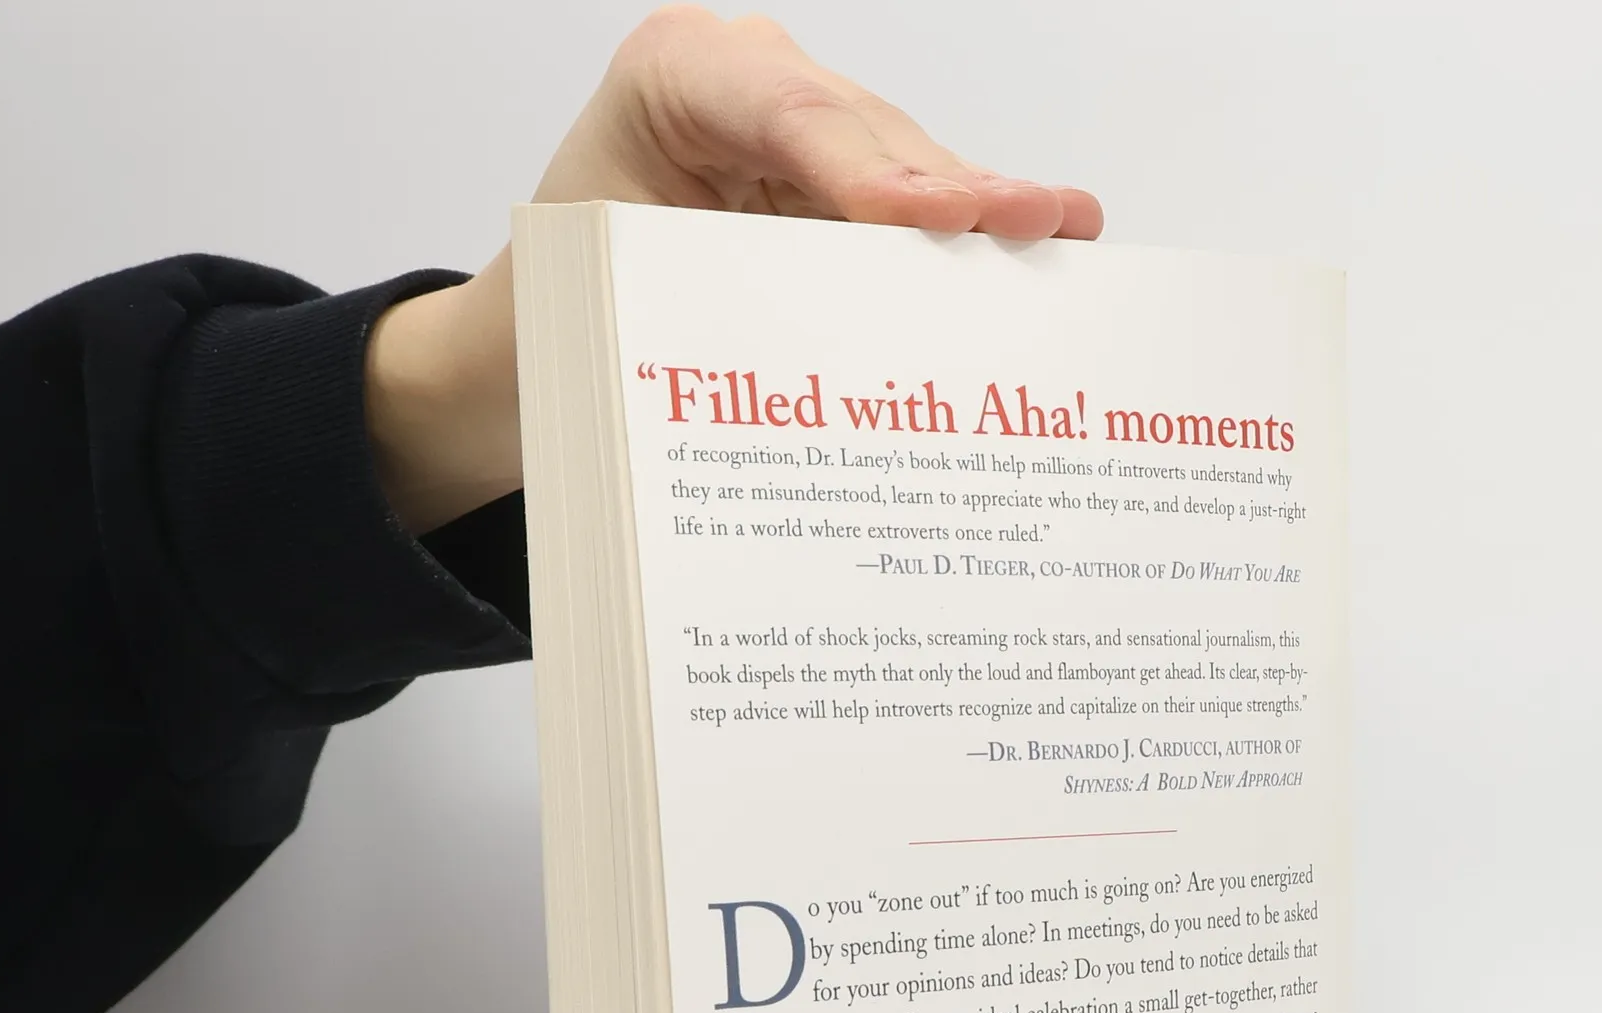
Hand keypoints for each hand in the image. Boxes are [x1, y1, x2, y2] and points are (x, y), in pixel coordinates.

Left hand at [367, 7, 1103, 532]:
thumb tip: (842, 348)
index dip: (869, 169)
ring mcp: (800, 121)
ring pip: (905, 165)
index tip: (933, 217)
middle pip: (868, 135)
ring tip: (1063, 231)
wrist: (538, 336)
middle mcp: (747, 79)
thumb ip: (729, 291)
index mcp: (674, 77)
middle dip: (949, 191)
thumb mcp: (626, 291)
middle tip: (1032, 224)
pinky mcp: (833, 176)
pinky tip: (1048, 234)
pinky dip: (966, 233)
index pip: (785, 113)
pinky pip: (907, 203)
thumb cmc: (567, 309)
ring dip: (981, 212)